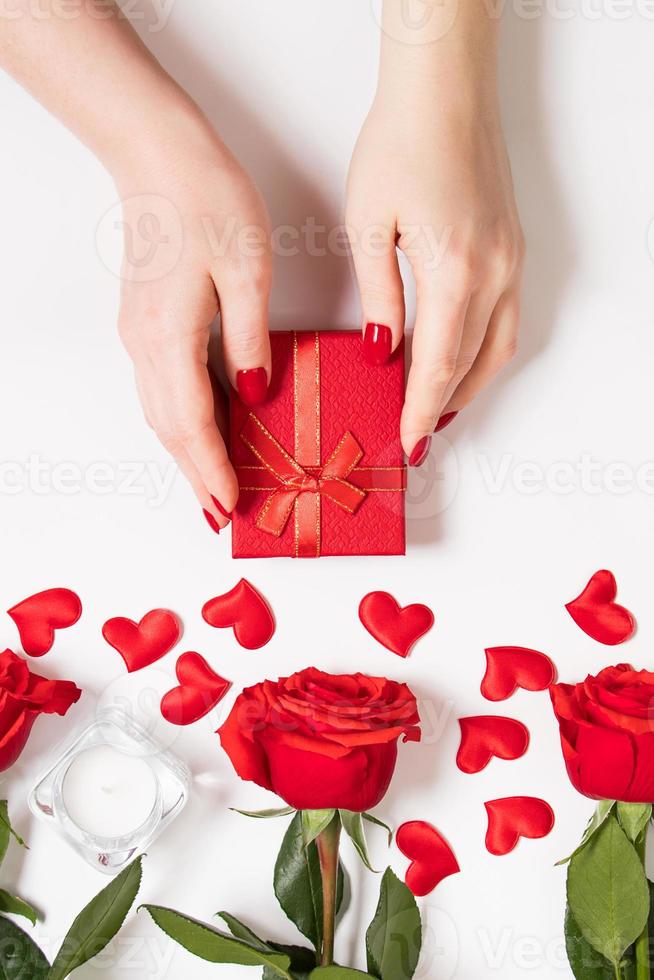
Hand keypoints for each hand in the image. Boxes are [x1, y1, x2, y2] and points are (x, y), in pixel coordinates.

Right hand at [0, 4, 271, 532]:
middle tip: (221, 515)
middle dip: (196, 476)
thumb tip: (253, 396)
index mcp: (171, 337)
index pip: (193, 424)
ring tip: (212, 486)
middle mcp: (145, 344)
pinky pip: (162, 388)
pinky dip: (181, 420)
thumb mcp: (247, 272)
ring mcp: (139, 333)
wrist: (158, 155)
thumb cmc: (206, 200)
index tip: (233, 504)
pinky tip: (202, 429)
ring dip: (185, 453)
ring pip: (161, 412)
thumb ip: (251, 342)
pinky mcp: (144, 321)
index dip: (213, 469)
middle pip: (170, 429)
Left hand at [347, 0, 523, 464]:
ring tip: (437, 410)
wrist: (445, 90)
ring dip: (468, 386)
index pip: (437, 364)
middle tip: (416, 437)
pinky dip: (484, 352)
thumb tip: (382, 350)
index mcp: (453, 270)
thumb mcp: (368, 224)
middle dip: (441, 407)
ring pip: (498, 348)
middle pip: (471, 364)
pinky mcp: (512, 248)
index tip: (407, 442)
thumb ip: (378, 296)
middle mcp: (492, 272)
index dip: (420, 410)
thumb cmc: (400, 143)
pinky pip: (507, 319)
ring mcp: (510, 260)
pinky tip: (461, 360)